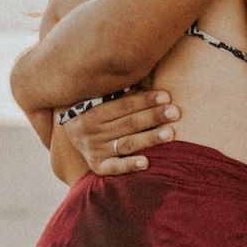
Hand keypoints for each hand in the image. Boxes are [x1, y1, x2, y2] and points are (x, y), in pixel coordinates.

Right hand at [58, 90, 180, 174]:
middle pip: (129, 123)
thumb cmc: (95, 112)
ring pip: (127, 143)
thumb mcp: (101, 101)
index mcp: (93, 111)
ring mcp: (95, 150)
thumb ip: (121, 95)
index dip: (145, 100)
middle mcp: (92, 131)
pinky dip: (129, 165)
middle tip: (175, 112)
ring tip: (170, 133)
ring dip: (149, 138)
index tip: (166, 96)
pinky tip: (146, 163)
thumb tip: (148, 78)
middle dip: (154, 117)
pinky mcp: (98, 166)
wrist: (71, 134)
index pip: (124, 106)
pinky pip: (115, 167)